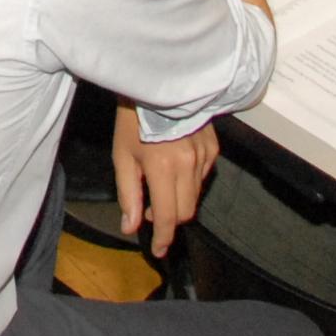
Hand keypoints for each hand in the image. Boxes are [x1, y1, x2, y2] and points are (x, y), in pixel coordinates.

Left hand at [111, 112, 219, 253]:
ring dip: (179, 201)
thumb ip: (128, 195)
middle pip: (185, 212)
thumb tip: (130, 226)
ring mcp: (204, 156)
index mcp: (162, 168)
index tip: (158, 250)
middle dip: (169, 220)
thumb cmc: (133, 120)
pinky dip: (189, 182)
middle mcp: (188, 164)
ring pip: (196, 196)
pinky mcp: (213, 148)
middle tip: (150, 213)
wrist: (156, 85)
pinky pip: (203, 178)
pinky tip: (175, 167)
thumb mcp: (122, 157)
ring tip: (160, 186)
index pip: (167, 217)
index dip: (162, 238)